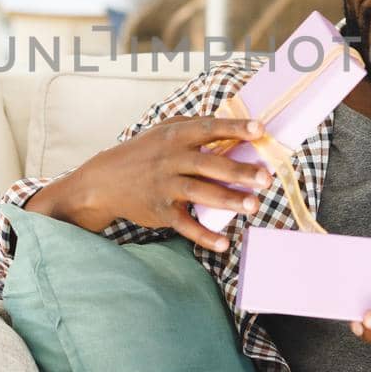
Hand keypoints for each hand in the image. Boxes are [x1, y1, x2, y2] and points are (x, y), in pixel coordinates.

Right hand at [41, 116, 272, 252]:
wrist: (104, 181)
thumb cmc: (144, 152)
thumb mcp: (164, 131)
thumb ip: (197, 128)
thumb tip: (237, 128)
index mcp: (176, 136)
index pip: (209, 128)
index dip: (234, 128)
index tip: (259, 129)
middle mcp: (171, 159)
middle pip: (209, 164)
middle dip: (239, 172)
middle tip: (266, 178)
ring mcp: (165, 186)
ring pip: (200, 193)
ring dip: (228, 200)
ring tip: (254, 206)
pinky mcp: (161, 211)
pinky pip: (185, 225)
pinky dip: (204, 236)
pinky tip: (224, 243)